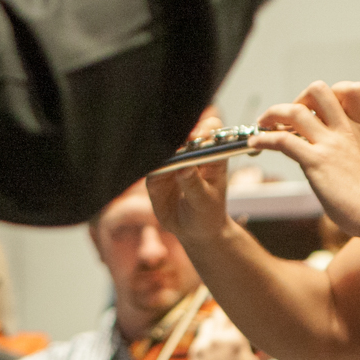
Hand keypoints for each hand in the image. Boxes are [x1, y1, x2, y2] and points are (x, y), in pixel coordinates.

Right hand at [147, 106, 231, 243]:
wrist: (194, 231)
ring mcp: (173, 162)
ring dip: (160, 148)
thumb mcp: (204, 201)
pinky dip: (148, 165)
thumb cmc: (207, 213)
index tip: (196, 138)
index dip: (204, 128)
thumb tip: (184, 168)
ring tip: (162, 160)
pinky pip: (149, 165)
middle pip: (183, 131)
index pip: (210, 128)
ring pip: (163, 146)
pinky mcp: (156, 174)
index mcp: (211, 153)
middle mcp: (191, 152)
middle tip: (174, 146)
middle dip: (177, 134)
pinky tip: (151, 171)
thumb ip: (194, 185)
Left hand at [250, 81, 359, 239]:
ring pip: (295, 111)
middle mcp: (344, 130)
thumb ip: (358, 142)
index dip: (330, 93)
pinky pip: (283, 141)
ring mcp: (329, 145)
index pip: (350, 88)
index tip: (316, 108)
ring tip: (263, 123)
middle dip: (298, 98)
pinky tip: (257, 143)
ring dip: (273, 114)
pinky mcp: (316, 162)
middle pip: (318, 91)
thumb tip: (345, 142)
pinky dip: (264, 139)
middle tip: (288, 116)